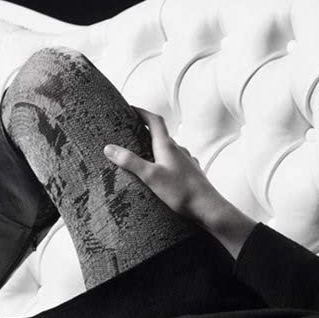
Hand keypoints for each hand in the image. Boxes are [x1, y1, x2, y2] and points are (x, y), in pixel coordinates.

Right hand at [104, 109, 257, 257]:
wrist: (208, 208)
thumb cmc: (182, 192)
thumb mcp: (151, 176)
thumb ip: (130, 162)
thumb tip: (109, 148)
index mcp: (168, 146)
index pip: (155, 120)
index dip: (142, 112)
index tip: (130, 108)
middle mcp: (179, 150)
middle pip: (161, 134)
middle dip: (146, 131)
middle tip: (131, 132)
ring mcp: (187, 162)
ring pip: (169, 150)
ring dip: (156, 148)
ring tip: (143, 155)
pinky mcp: (191, 174)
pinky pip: (175, 163)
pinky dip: (165, 163)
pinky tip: (162, 174)